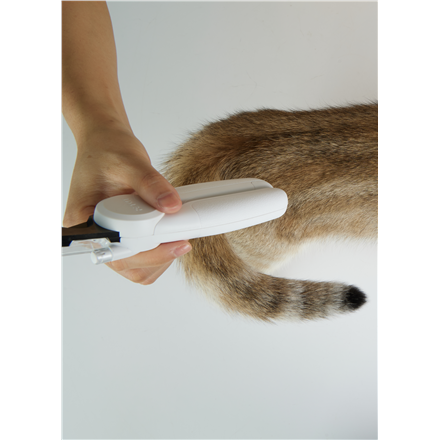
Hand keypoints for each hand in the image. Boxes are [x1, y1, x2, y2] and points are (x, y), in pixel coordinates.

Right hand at [63, 125, 191, 283]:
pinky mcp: (122, 234)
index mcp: (84, 220)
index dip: (147, 253)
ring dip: (159, 257)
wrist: (106, 142)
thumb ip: (151, 185)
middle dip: (157, 256)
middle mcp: (94, 234)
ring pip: (135, 267)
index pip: (116, 252)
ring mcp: (109, 236)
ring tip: (174, 234)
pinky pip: (140, 257)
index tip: (173, 243)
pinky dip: (158, 251)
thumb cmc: (107, 150)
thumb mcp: (131, 163)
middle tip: (180, 239)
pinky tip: (167, 233)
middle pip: (127, 266)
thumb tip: (171, 206)